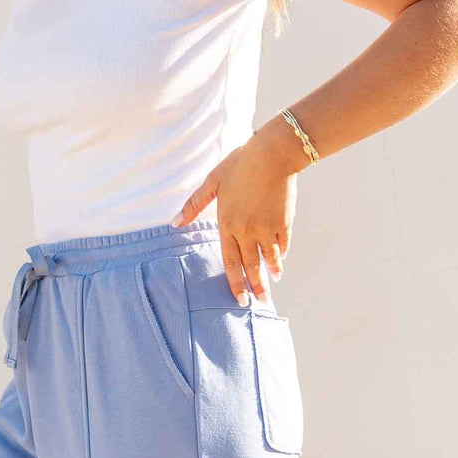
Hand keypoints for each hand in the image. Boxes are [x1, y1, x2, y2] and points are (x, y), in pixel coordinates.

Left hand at [171, 134, 297, 307]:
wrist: (274, 154)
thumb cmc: (240, 163)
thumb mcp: (213, 182)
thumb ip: (194, 205)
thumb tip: (174, 223)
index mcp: (228, 224)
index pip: (230, 262)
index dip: (235, 283)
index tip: (239, 299)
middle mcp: (247, 232)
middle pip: (251, 266)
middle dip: (256, 288)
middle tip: (260, 304)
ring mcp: (267, 228)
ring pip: (269, 258)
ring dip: (271, 272)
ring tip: (273, 283)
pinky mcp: (284, 222)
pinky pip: (282, 244)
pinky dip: (281, 253)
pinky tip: (281, 259)